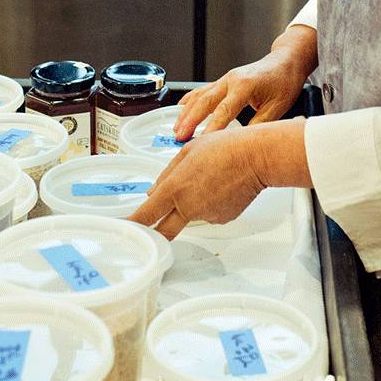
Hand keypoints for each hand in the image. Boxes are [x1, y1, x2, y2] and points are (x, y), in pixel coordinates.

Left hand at [128, 118, 310, 240]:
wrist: (257, 157)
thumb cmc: (226, 148)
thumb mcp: (187, 151)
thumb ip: (167, 173)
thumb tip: (154, 191)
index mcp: (175, 189)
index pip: (146, 215)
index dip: (132, 224)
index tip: (123, 228)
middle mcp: (189, 207)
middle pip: (164, 231)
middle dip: (154, 233)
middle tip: (147, 231)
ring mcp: (207, 215)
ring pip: (189, 215)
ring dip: (190, 204)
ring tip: (207, 179)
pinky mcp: (223, 218)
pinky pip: (208, 213)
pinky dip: (209, 203)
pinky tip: (220, 185)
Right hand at [172, 24, 317, 140]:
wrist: (286, 62)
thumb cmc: (284, 82)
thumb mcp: (278, 107)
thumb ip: (259, 125)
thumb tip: (244, 143)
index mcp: (245, 86)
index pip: (224, 111)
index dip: (212, 128)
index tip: (201, 142)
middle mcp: (232, 80)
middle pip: (205, 101)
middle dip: (190, 120)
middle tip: (179, 137)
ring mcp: (226, 79)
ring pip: (200, 95)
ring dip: (186, 112)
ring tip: (177, 129)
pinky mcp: (225, 80)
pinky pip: (203, 90)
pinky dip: (190, 100)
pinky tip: (181, 108)